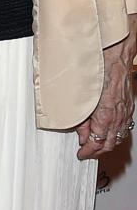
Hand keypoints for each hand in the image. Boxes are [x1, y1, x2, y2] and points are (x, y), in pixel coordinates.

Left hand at [76, 19, 136, 157]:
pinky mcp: (128, 106)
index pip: (96, 143)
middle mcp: (118, 116)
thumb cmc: (99, 69)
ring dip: (106, 143)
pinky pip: (124, 126)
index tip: (80, 154)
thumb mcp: (82, 97)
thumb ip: (81, 118)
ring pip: (118, 136)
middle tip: (86, 152)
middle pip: (109, 143)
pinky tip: (109, 132)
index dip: (87, 152)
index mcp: (105, 115)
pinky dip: (116, 133)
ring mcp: (125, 111)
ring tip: (95, 144)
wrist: (115, 54)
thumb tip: (80, 133)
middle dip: (97, 151)